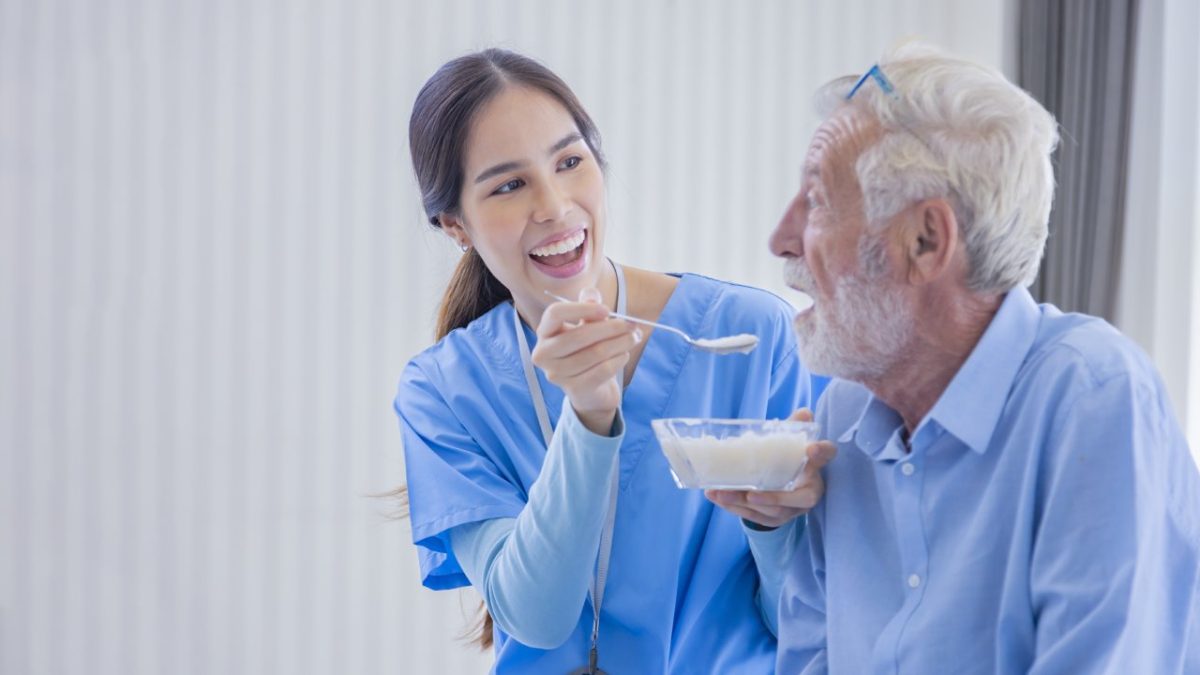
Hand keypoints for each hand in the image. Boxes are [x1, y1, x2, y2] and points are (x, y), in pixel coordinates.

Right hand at [531, 287, 641, 433]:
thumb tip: (591, 295)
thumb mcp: (587, 324)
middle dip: (611, 328)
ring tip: (634, 338)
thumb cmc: (587, 349)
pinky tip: (624, 355)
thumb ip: (588, 306)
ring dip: (620, 343)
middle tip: (632, 325)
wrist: (590, 388)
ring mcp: (556, 374)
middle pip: (579, 335)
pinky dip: (618, 360)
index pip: (555, 313)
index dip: (582, 308)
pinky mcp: (573, 389)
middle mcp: (543, 353)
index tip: (607, 310)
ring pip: (595, 354)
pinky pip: (602, 370)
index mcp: (545, 332)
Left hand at [705, 408, 836, 528]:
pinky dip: (734, 507)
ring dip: (744, 503)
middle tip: (750, 493)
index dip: (821, 453)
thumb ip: (794, 428)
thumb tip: (803, 413)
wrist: (782, 487)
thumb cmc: (786, 460)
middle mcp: (809, 491)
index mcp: (816, 467)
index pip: (825, 457)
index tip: (812, 447)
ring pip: (771, 511)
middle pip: (797, 499)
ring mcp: (792, 509)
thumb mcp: (789, 442)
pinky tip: (716, 497)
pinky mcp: (774, 519)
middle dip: (772, 498)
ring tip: (721, 493)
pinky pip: (755, 516)